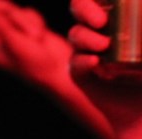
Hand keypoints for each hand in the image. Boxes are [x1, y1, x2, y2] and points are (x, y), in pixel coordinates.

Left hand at [0, 0, 72, 90]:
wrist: (59, 69)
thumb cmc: (35, 64)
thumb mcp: (15, 44)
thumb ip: (1, 25)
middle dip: (1, 10)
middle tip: (15, 25)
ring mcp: (7, 32)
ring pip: (6, 8)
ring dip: (21, 17)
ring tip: (33, 36)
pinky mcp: (23, 26)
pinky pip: (24, 11)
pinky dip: (34, 20)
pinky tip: (40, 35)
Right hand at [69, 0, 141, 137]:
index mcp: (119, 17)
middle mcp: (101, 30)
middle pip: (80, 9)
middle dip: (84, 8)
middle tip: (101, 21)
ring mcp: (89, 52)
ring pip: (76, 35)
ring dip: (86, 38)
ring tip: (104, 45)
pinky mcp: (82, 75)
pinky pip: (75, 64)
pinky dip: (82, 61)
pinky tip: (93, 62)